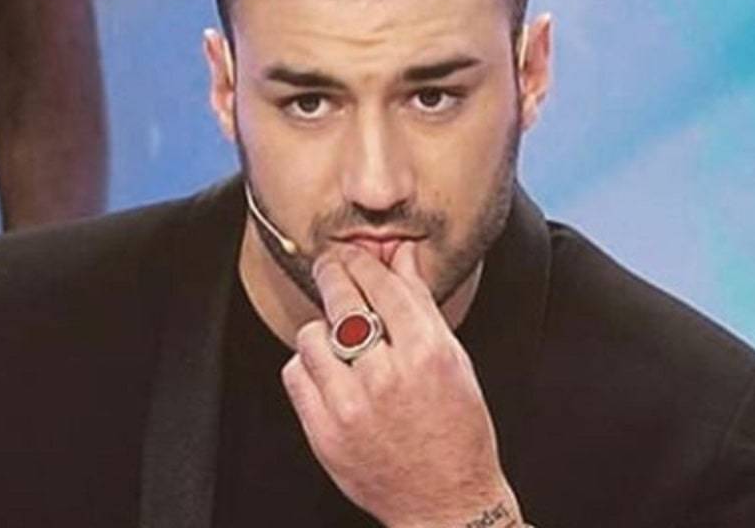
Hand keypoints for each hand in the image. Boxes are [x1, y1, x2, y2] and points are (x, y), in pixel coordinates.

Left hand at [281, 241, 521, 527]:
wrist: (445, 502)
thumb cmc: (458, 432)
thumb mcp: (454, 361)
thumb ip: (421, 304)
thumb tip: (402, 256)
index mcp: (428, 354)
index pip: (383, 286)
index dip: (364, 261)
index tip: (354, 252)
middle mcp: (388, 376)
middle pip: (344, 301)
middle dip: (333, 273)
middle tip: (329, 265)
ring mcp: (351, 406)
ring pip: (312, 335)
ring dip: (322, 329)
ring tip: (336, 336)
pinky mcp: (325, 432)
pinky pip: (296, 374)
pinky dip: (307, 366)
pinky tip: (327, 370)